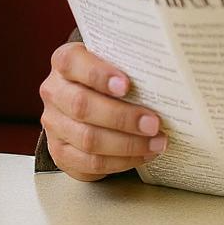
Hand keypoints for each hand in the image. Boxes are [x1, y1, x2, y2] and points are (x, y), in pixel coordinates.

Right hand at [39, 42, 166, 181]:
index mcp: (65, 62)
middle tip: (154, 123)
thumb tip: (169, 74)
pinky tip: (143, 154)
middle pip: (82, 106)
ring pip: (87, 139)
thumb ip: (131, 63)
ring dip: (127, 144)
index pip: (72, 62)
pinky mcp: (61, 153)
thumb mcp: (117, 61)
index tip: (127, 86)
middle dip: (123, 117)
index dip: (99, 74)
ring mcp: (54, 125)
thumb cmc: (111, 75)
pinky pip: (89, 163)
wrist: (90, 98)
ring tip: (157, 142)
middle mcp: (54, 92)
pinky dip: (121, 161)